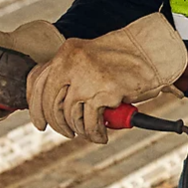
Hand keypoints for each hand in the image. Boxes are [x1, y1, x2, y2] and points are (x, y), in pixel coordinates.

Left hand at [27, 13, 187, 143]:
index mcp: (66, 52)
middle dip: (56, 123)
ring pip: (68, 114)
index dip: (35, 105)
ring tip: (89, 132)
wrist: (153, 52)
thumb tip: (56, 104)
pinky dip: (94, 133)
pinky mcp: (102, 91)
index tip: (39, 122)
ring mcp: (85, 77)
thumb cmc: (125, 59)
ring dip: (78, 129)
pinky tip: (100, 135)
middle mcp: (71, 62)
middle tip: (66, 132)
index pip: (37, 80)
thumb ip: (73, 76)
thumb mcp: (91, 61)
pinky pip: (89, 122)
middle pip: (48, 101)